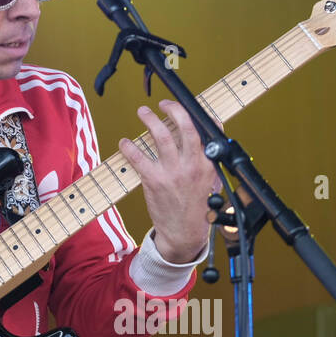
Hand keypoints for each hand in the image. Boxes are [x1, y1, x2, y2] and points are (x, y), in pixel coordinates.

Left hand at [118, 100, 223, 262]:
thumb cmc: (196, 206)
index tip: (187, 105)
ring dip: (150, 119)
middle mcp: (193, 165)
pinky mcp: (154, 180)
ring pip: (161, 136)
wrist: (184, 232)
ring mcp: (173, 172)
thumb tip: (203, 138)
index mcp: (208, 163)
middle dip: (173, 109)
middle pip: (185, 126)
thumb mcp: (210, 181)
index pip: (208, 131)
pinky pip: (138, 157)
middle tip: (163, 103)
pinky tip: (124, 142)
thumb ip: (206, 160)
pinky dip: (129, 147)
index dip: (199, 114)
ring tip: (143, 112)